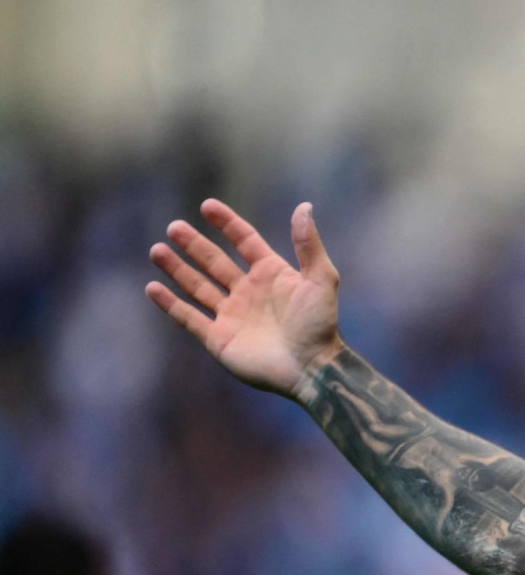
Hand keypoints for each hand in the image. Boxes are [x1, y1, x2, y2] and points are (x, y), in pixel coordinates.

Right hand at [145, 200, 342, 398]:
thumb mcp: (321, 279)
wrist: (312, 368)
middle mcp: (249, 293)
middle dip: (194, 245)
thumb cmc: (319, 324)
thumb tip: (304, 206)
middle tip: (173, 227)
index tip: (207, 206)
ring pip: (197, 286)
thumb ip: (308, 244)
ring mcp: (232, 316)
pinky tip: (153, 287)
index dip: (227, 223)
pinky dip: (170, 304)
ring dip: (177, 269)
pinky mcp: (219, 339)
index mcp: (271, 275)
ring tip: (157, 250)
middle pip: (214, 262)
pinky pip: (189, 318)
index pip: (244, 241)